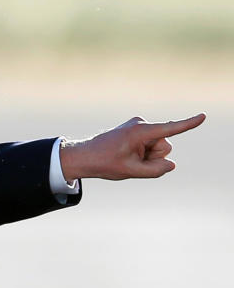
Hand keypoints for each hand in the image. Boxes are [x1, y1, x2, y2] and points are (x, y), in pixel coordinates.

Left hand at [60, 113, 205, 180]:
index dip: (188, 124)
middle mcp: (142, 124)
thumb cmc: (105, 163)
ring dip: (147, 156)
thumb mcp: (131, 171)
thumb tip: (171, 164)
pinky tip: (126, 154)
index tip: (203, 116)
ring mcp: (140, 126)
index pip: (169, 129)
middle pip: (164, 146)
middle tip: (131, 162)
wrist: (85, 156)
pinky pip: (150, 145)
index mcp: (140, 132)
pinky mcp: (138, 130)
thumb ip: (155, 170)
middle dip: (153, 157)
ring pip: (158, 147)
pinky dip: (142, 153)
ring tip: (127, 158)